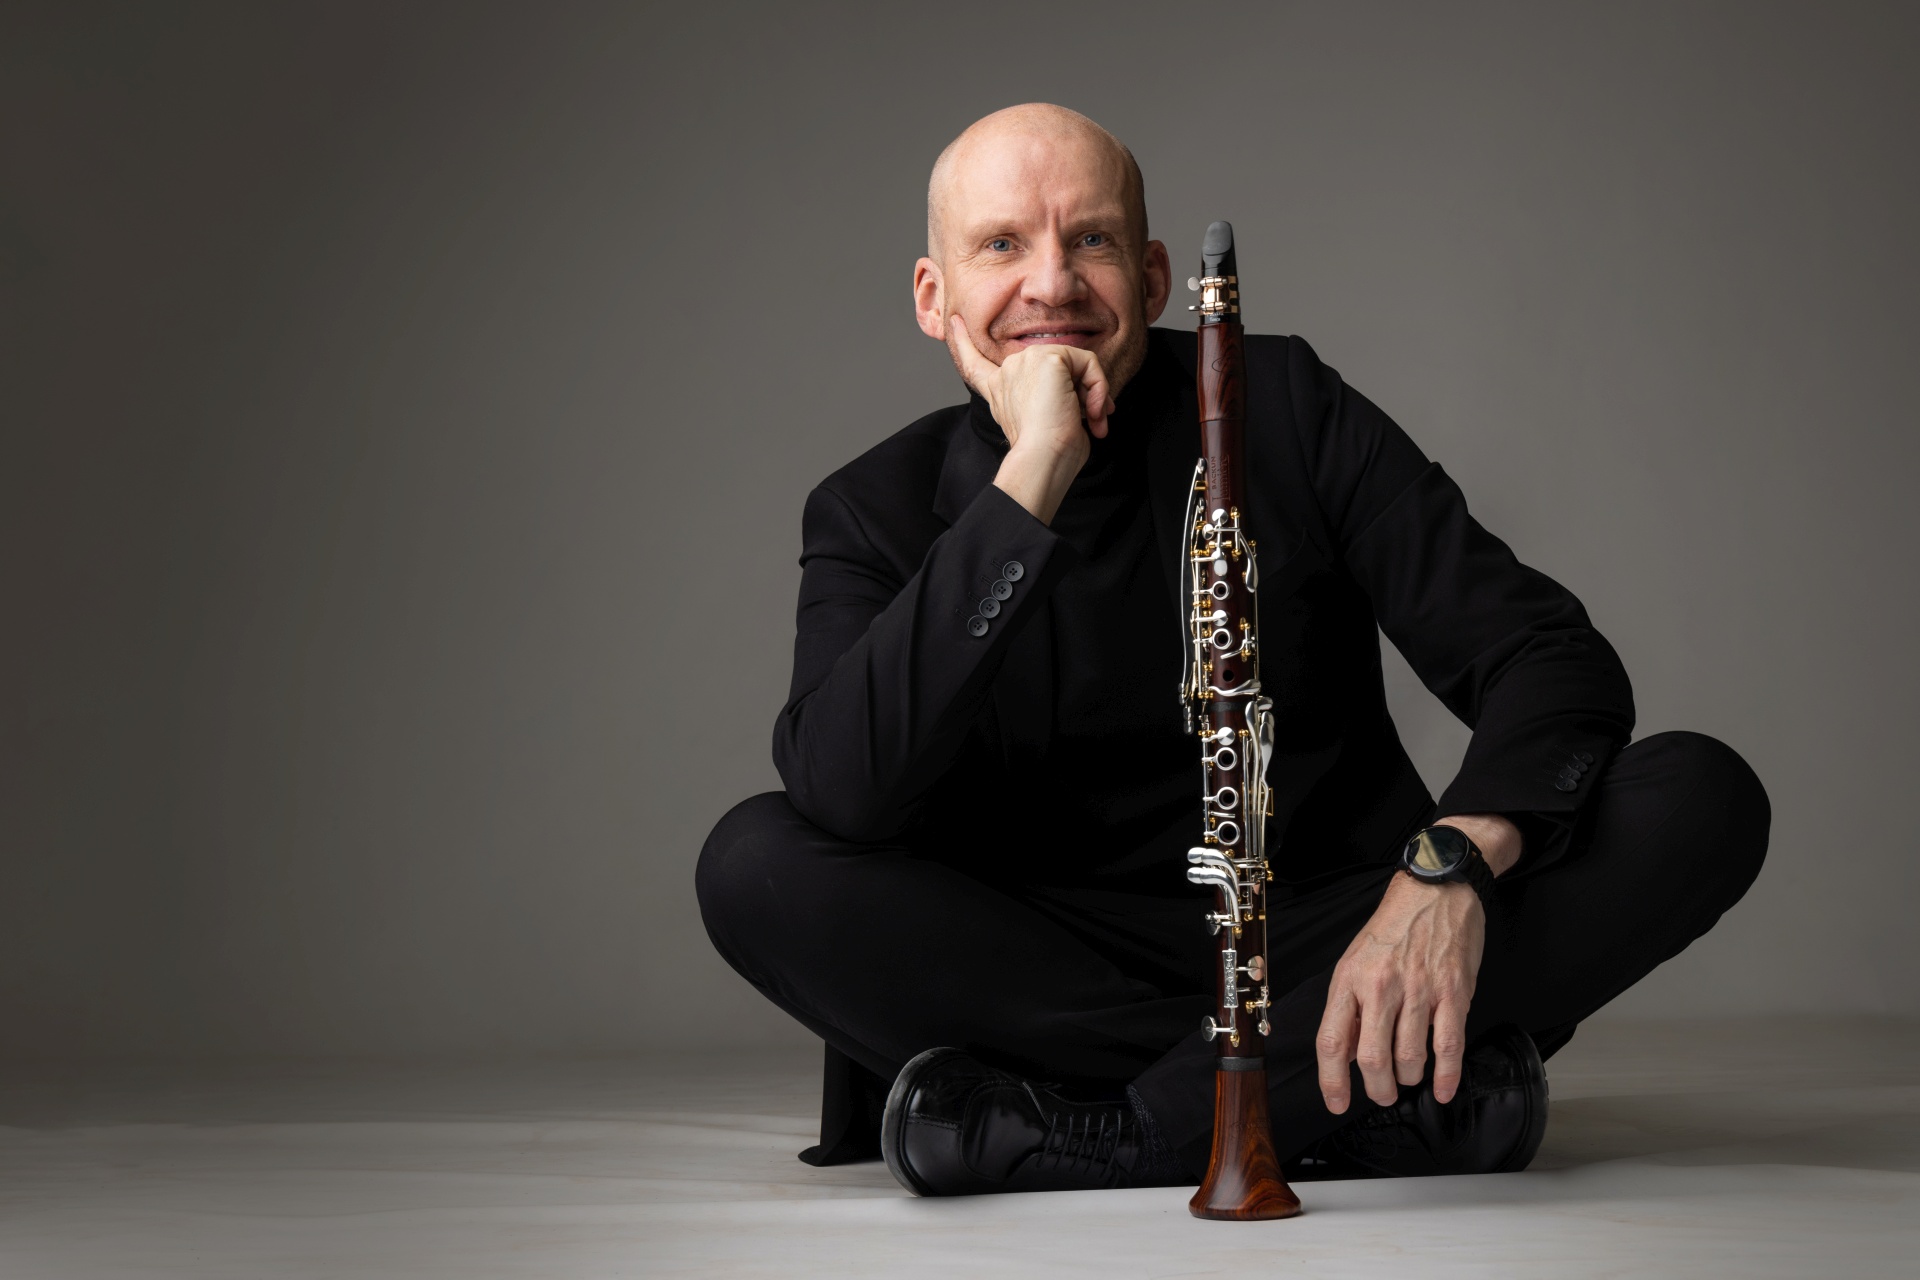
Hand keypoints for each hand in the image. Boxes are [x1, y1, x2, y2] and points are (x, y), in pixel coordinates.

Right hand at [950, 314, 1112, 524]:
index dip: (963, 342)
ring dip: (1093, 394)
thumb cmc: (1047, 454)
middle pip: (1054, 366)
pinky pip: (1089, 362)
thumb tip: (1086, 396)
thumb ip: (1051, 399)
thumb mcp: (1041, 423)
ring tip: (1093, 419)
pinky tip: (1094, 410)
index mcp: (997, 390)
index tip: (954, 322)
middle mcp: (1006, 373)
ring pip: (1076, 364)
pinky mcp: (1048, 358)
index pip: (976, 363)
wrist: (1041, 459)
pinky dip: (1100, 387)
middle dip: (1080, 392)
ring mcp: (1025, 361)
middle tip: (1091, 419)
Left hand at [1314, 813, 1519, 1111]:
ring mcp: (1419, 990)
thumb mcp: (1356, 958)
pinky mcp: (1453, 992)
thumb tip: (1348, 1052)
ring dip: (1409, 1078)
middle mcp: (1381, 987)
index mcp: (1349, 979)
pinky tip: (1442, 1090)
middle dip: (1377, 1089)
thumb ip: (1352, 1004)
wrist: (1437, 888)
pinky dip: (1446, 1076)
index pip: (1332, 1041)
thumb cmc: (1394, 926)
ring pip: (1410, 1058)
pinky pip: (1448, 1046)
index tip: (1336, 1103)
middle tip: (1382, 1094)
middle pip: (1372, 1059)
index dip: (1332, 1080)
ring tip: (1409, 1078)